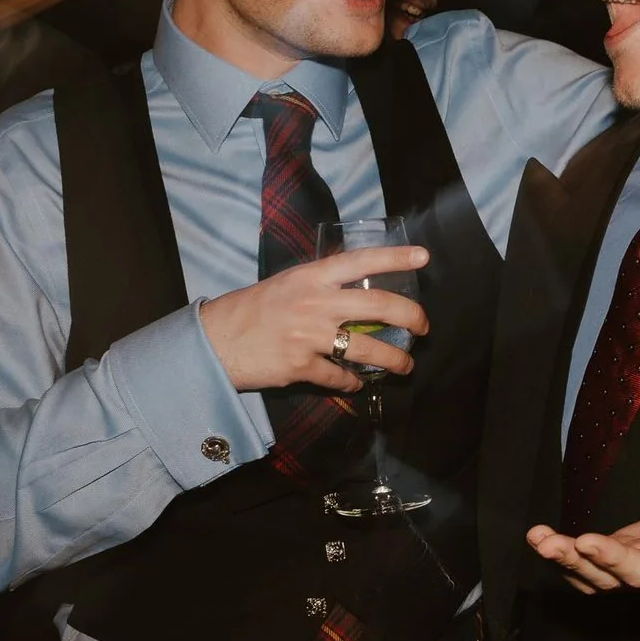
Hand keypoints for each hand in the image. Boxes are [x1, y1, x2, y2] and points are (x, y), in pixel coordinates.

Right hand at [198, 245, 429, 392]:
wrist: (216, 341)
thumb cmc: (252, 309)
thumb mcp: (288, 283)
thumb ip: (321, 284)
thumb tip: (355, 286)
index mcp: (312, 277)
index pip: (361, 260)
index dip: (395, 257)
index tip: (423, 257)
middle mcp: (315, 303)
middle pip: (379, 306)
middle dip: (411, 317)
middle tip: (423, 327)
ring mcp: (310, 336)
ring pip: (367, 349)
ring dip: (394, 360)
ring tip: (405, 366)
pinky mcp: (301, 366)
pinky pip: (339, 377)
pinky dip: (351, 383)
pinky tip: (355, 383)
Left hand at [526, 469, 639, 600]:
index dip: (616, 561)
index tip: (590, 542)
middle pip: (608, 579)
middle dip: (576, 562)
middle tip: (547, 542)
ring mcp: (633, 566)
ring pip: (592, 577)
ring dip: (563, 561)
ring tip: (537, 538)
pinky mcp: (622, 554)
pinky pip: (589, 566)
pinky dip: (565, 556)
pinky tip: (542, 539)